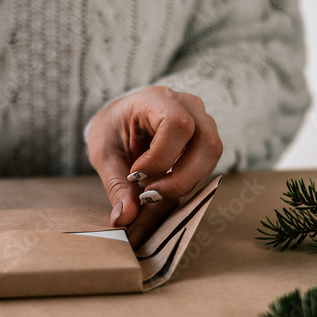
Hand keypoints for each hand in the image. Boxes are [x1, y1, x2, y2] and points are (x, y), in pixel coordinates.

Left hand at [87, 86, 221, 247]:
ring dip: (184, 183)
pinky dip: (186, 183)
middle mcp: (188, 106)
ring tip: (152, 191)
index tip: (136, 176)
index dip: (160, 158)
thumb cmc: (112, 130)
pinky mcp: (205, 140)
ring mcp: (203, 122)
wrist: (120, 120)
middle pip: (207, 144)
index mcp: (157, 99)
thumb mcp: (104, 155)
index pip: (178, 125)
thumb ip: (116, 186)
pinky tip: (162, 187)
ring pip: (211, 158)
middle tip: (148, 195)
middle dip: (179, 179)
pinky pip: (206, 167)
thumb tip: (124, 218)